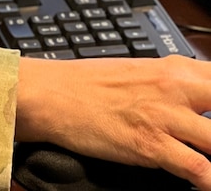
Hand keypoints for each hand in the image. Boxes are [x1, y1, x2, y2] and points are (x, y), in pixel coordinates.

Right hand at [16, 53, 210, 187]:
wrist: (53, 93)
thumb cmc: (90, 85)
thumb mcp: (141, 74)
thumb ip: (177, 87)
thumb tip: (203, 101)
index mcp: (176, 68)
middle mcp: (175, 88)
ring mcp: (165, 116)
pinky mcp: (151, 145)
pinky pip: (199, 170)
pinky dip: (210, 181)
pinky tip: (208, 184)